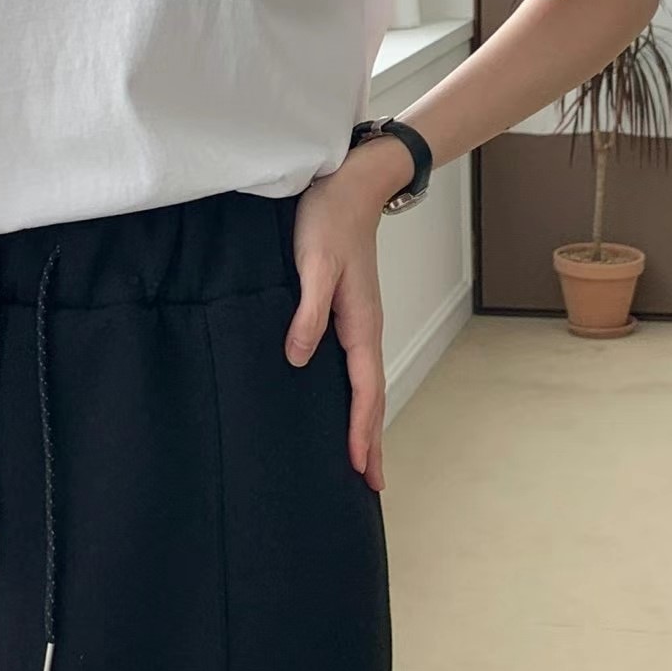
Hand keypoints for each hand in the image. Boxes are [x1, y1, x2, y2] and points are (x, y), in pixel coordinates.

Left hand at [284, 136, 413, 492]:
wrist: (350, 184)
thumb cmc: (329, 220)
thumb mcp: (314, 264)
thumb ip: (308, 312)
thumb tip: (299, 359)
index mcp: (361, 323)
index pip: (364, 390)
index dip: (361, 430)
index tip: (358, 468)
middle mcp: (365, 328)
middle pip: (372, 397)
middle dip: (372, 441)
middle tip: (371, 486)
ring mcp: (359, 322)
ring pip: (366, 384)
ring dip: (367, 423)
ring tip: (364, 460)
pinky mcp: (347, 312)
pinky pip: (355, 367)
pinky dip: (357, 397)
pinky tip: (345, 405)